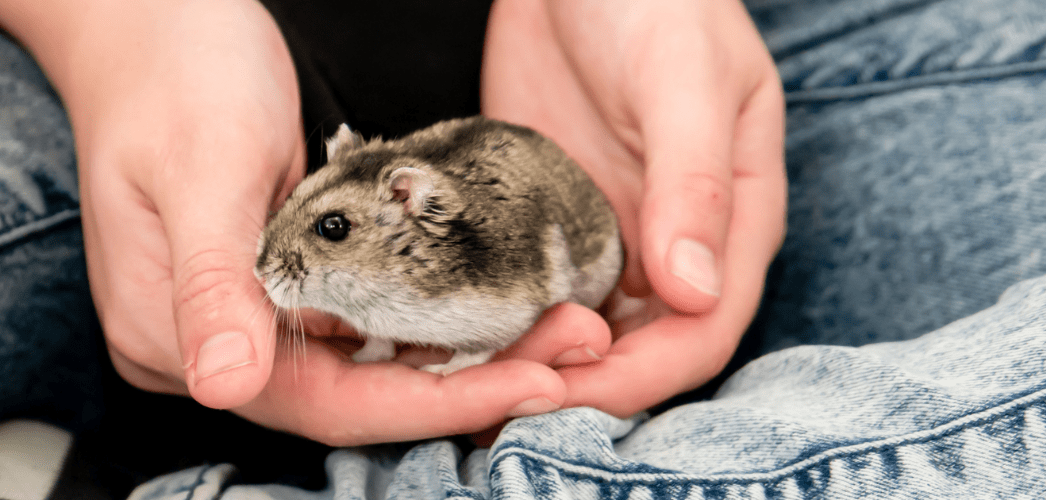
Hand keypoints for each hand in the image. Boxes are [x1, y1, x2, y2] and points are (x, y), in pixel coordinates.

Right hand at [0, 0, 613, 444]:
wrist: (157, 26)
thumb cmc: (172, 77)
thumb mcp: (200, 170)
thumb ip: (211, 282)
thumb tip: (224, 385)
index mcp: (173, 333)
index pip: (320, 401)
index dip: (429, 403)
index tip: (526, 384)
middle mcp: (217, 340)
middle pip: (358, 395)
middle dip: (467, 383)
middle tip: (565, 353)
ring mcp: (250, 315)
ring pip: (373, 365)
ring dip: (464, 355)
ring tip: (551, 334)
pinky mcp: (285, 286)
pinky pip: (370, 324)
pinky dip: (434, 322)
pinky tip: (495, 312)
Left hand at [482, 0, 786, 415]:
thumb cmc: (655, 1)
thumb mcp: (683, 81)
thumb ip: (694, 182)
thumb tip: (693, 291)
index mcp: (733, 222)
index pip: (702, 332)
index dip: (642, 376)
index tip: (570, 387)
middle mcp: (675, 245)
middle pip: (640, 349)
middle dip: (579, 383)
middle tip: (501, 401)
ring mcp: (612, 237)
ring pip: (583, 330)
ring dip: (535, 364)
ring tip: (468, 385)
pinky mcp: (554, 223)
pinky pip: (535, 291)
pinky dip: (504, 323)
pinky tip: (457, 339)